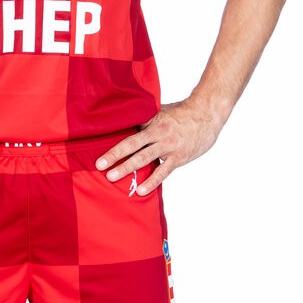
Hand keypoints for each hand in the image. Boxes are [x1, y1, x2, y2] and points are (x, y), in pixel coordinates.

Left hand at [95, 100, 222, 195]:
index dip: (113, 138)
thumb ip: (145, 119)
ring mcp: (168, 146)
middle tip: (99, 165)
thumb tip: (126, 124)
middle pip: (132, 144)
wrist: (206, 114)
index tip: (95, 144)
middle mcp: (157, 132)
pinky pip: (163, 171)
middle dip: (114, 155)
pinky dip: (152, 181)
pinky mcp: (178, 157)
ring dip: (127, 168)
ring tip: (112, 177)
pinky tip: (141, 190)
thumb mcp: (160, 111)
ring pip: (144, 158)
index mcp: (151, 120)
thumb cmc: (181, 113)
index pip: (128, 129)